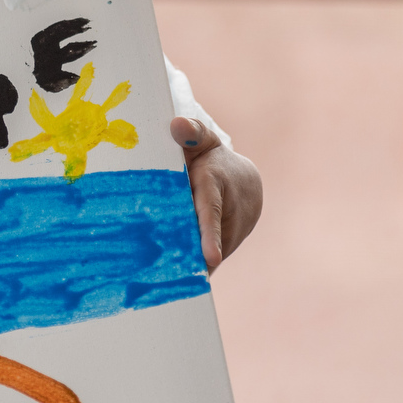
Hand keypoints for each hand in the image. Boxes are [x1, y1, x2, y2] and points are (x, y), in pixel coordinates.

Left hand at [172, 117, 262, 271]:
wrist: (244, 181)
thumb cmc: (211, 158)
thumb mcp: (202, 141)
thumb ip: (191, 132)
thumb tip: (178, 126)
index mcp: (215, 187)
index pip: (212, 212)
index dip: (210, 235)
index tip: (211, 258)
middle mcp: (229, 214)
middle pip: (201, 239)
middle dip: (184, 257)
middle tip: (158, 274)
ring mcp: (233, 234)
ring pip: (204, 255)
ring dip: (185, 264)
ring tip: (158, 276)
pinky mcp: (228, 249)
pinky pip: (207, 262)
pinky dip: (192, 268)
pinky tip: (171, 277)